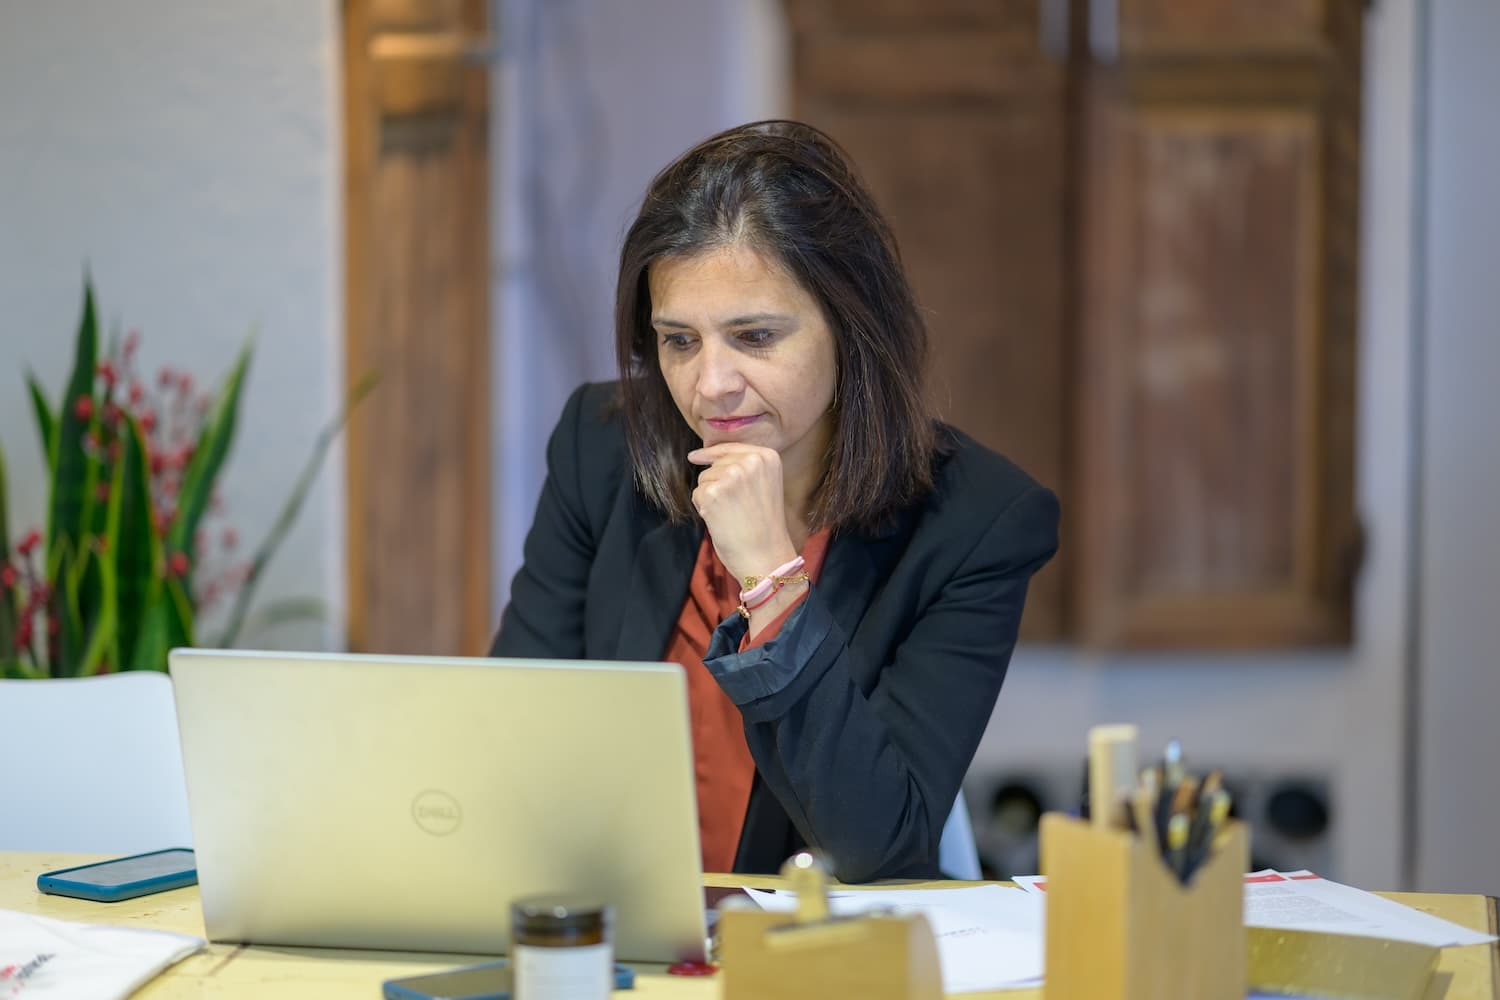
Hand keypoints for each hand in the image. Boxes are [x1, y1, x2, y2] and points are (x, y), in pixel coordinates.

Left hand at [688, 443, 798, 584]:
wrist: (765, 556)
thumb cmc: (764, 526)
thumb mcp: (764, 485)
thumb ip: (745, 467)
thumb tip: (704, 457)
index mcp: (767, 456)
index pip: (730, 447)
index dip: (710, 453)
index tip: (694, 457)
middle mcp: (750, 462)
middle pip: (715, 464)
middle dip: (717, 483)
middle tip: (736, 507)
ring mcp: (731, 476)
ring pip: (704, 479)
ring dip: (710, 496)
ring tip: (732, 514)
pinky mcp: (713, 492)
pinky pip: (697, 495)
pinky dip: (704, 509)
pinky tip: (722, 520)